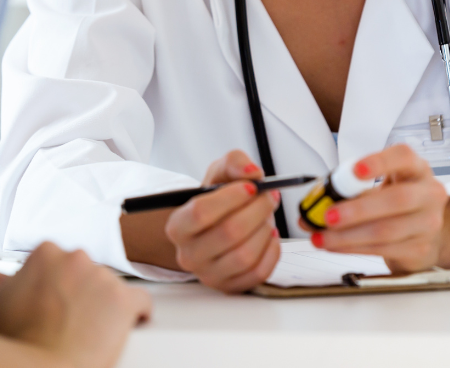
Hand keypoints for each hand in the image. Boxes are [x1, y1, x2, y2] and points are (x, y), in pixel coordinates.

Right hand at [0, 242, 151, 367]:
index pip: (57, 264)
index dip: (53, 289)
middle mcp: (76, 258)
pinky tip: (129, 328)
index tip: (50, 307)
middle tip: (65, 324)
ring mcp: (102, 278)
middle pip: (83, 274)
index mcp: (44, 253)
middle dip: (77, 296)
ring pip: (108, 289)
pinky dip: (135, 316)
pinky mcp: (125, 301)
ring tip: (86, 335)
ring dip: (101, 308)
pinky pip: (140, 303)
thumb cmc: (13, 346)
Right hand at [164, 150, 280, 292]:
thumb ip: (235, 162)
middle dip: (256, 210)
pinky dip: (271, 252)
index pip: (200, 212)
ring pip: (244, 256)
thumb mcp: (220, 172)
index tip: (251, 186)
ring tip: (267, 215)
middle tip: (269, 196)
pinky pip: (258, 274)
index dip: (230, 198)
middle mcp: (188, 255)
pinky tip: (270, 235)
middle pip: (228, 234)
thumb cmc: (217, 199)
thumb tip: (253, 173)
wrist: (217, 225)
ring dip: (264, 230)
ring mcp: (209, 275)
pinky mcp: (230, 287)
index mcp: (178, 225)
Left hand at [305, 144, 447, 273]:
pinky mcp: (420, 249)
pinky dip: (354, 248)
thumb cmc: (394, 201)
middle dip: (358, 209)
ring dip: (348, 236)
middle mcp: (427, 194)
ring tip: (322, 237)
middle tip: (328, 216)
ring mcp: (428, 223)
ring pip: (387, 231)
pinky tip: (336, 245)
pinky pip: (383, 249)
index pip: (402, 157)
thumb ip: (346, 190)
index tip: (355, 170)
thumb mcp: (376, 185)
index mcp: (415, 168)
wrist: (424, 230)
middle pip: (397, 200)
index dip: (379, 162)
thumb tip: (309, 209)